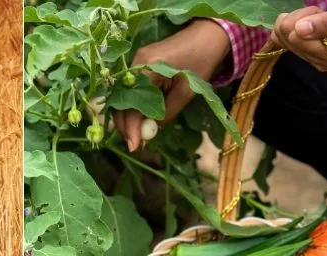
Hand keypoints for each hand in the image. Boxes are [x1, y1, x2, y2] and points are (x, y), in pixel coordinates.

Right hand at [113, 19, 231, 151]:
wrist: (205, 36)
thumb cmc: (201, 62)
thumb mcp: (186, 93)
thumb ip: (166, 114)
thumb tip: (149, 135)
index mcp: (148, 67)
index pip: (131, 104)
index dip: (131, 128)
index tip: (134, 147)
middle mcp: (135, 62)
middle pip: (121, 101)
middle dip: (125, 125)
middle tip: (134, 145)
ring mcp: (134, 62)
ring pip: (123, 96)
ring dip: (127, 117)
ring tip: (136, 136)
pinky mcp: (138, 64)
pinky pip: (130, 89)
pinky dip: (132, 106)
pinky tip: (139, 120)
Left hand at [271, 0, 326, 71]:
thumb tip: (299, 29)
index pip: (295, 36)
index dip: (306, 17)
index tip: (321, 11)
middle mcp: (319, 62)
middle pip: (286, 36)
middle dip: (301, 18)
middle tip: (321, 14)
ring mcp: (312, 61)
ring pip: (282, 38)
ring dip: (298, 22)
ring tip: (320, 19)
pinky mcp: (308, 57)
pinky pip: (285, 41)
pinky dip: (295, 27)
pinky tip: (311, 25)